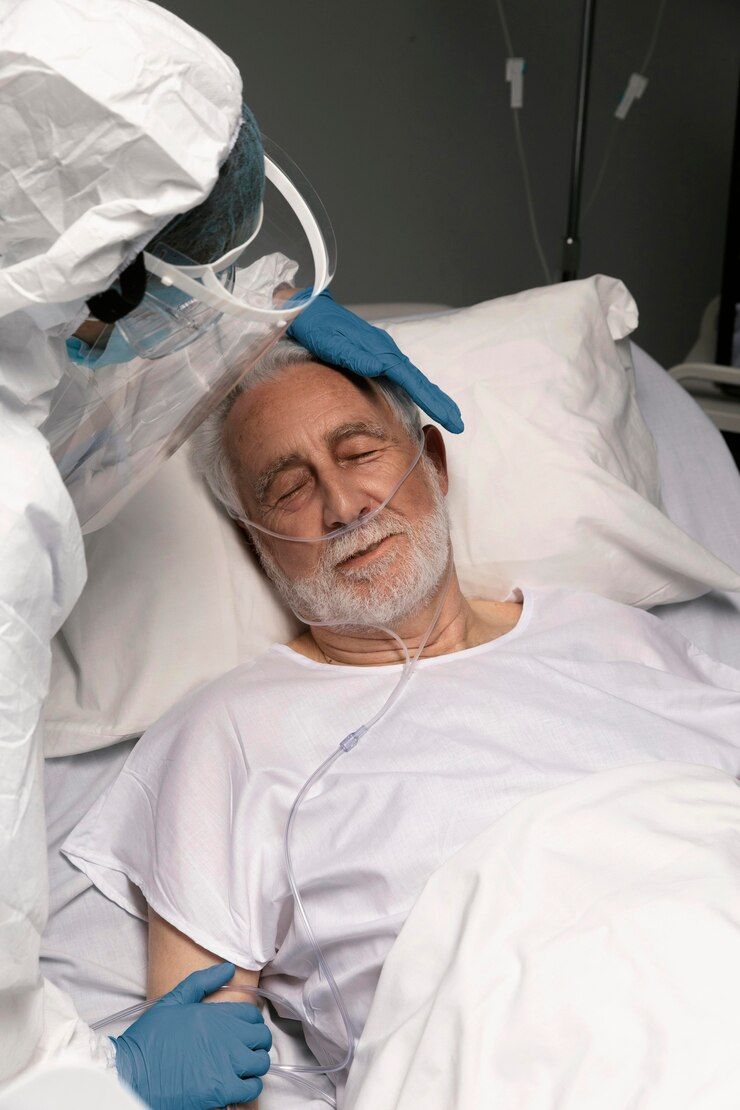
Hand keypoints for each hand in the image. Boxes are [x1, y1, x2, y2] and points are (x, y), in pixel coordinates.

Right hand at [113, 962, 270, 1108]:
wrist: (132, 1074)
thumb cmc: (149, 1039)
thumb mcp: (173, 1001)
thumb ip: (202, 981)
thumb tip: (228, 969)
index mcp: (215, 1015)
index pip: (252, 1015)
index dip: (250, 1022)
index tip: (243, 1030)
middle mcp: (225, 1037)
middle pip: (261, 1038)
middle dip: (256, 1042)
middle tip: (244, 1048)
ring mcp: (225, 1064)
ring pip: (260, 1063)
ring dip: (254, 1064)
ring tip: (242, 1067)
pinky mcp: (221, 1091)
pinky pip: (251, 1088)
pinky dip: (248, 1087)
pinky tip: (236, 1085)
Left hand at [287, 289, 463, 432]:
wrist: (304, 308)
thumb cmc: (314, 326)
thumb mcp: (329, 342)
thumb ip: (354, 355)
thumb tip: (379, 366)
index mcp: (379, 350)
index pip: (412, 379)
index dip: (432, 399)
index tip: (450, 417)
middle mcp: (385, 350)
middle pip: (418, 380)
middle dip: (440, 401)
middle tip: (458, 423)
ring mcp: (381, 351)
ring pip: (412, 377)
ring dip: (430, 395)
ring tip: (446, 413)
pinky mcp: (374, 353)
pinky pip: (400, 374)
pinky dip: (414, 387)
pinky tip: (418, 396)